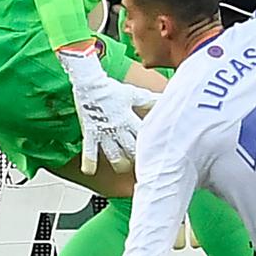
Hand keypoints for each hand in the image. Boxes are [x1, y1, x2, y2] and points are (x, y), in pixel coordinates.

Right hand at [58, 43, 156, 174]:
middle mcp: (118, 127)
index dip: (153, 144)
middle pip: (132, 149)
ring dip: (119, 163)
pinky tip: (90, 171)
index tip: (160, 152)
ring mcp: (104, 132)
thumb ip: (151, 101)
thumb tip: (166, 99)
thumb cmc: (112, 89)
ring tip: (122, 168)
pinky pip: (89, 151)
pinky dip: (90, 162)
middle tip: (143, 166)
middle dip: (137, 158)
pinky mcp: (90, 133)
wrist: (90, 83)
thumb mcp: (135, 95)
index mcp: (130, 119)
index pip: (145, 135)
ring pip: (114, 154)